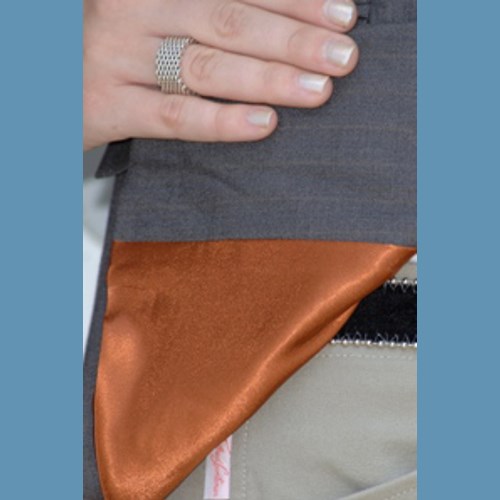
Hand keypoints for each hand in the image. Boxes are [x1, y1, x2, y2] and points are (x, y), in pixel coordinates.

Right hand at [84, 0, 358, 149]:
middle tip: (343, 56)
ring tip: (319, 90)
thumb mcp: (150, 16)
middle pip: (229, 21)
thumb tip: (267, 21)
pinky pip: (172, 116)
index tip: (341, 14)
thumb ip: (200, 12)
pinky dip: (221, 120)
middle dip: (294, 38)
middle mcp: (133, 10)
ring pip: (206, 67)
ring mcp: (116, 57)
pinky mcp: (105, 106)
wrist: (42, 78)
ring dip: (269, 77)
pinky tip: (263, 124)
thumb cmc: (108, 47)